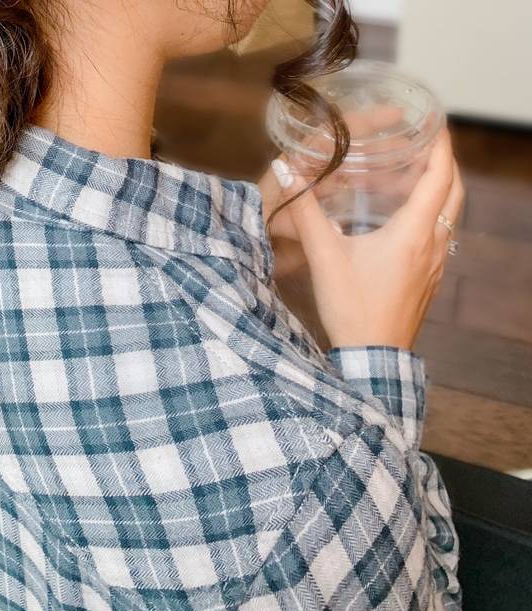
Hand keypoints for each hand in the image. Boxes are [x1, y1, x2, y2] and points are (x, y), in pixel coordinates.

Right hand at [268, 128, 463, 349]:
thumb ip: (306, 213)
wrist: (372, 356)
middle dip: (443, 162)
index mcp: (413, 232)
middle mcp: (433, 243)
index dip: (440, 145)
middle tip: (424, 144)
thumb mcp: (324, 258)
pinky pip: (440, 234)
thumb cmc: (353, 309)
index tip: (434, 122)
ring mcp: (435, 263)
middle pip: (453, 191)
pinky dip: (431, 214)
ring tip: (412, 175)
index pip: (439, 176)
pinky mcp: (429, 278)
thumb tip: (288, 173)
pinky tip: (404, 218)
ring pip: (449, 214)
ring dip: (438, 189)